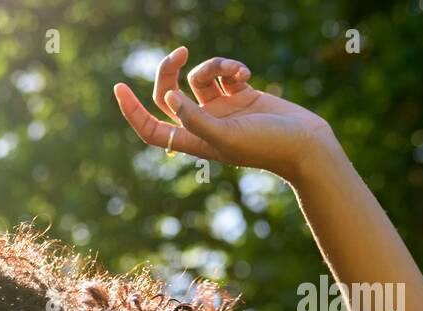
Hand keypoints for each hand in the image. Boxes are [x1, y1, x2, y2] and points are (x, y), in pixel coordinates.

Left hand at [113, 46, 336, 181]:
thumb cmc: (265, 146)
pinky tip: (247, 75)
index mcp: (192, 141)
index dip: (132, 111)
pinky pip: (224, 72)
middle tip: (179, 53)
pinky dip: (232, 67)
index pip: (151, 128)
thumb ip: (194, 119)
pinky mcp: (240, 94)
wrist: (304, 143)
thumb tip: (169, 97)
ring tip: (236, 72)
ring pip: (200, 77)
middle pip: (169, 94)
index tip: (118, 87)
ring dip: (215, 66)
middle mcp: (202, 124)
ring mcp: (220, 109)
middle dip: (170, 71)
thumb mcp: (225, 136)